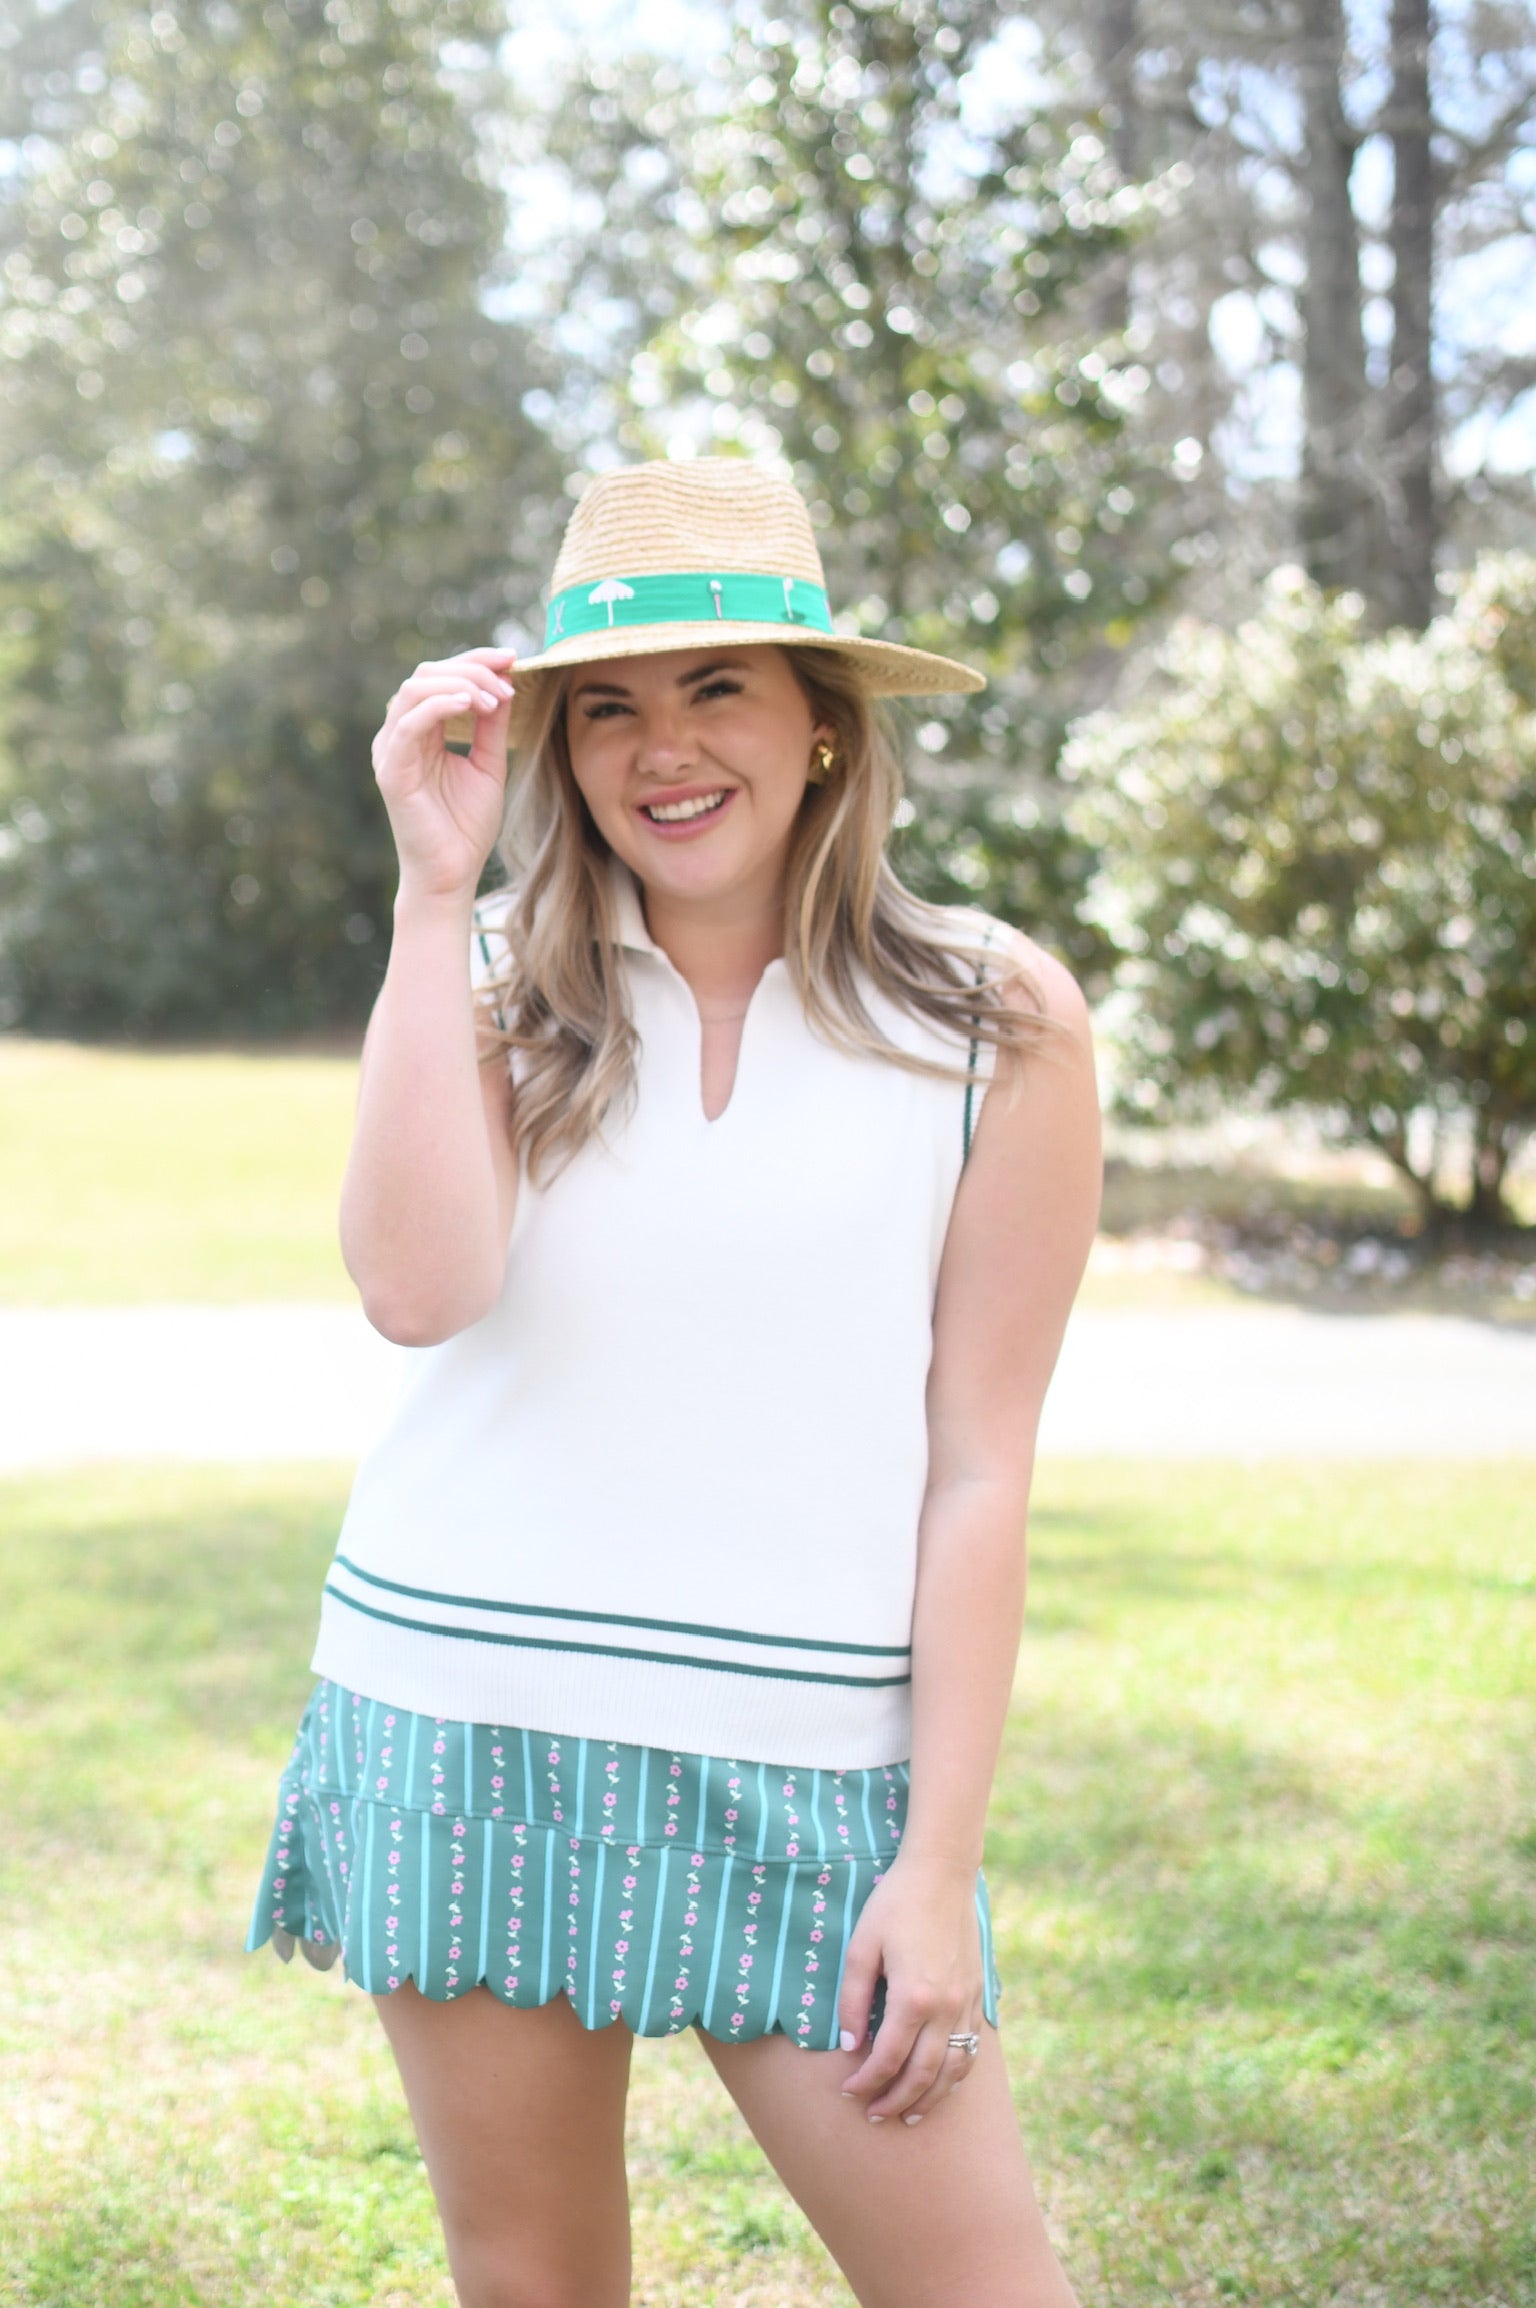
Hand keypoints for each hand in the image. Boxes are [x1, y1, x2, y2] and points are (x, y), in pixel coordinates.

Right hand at [371, 647, 516, 901]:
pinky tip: (471, 704)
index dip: (475, 659)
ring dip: (460, 684)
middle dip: (472, 669)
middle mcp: (400, 734)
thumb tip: (507, 681)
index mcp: (421, 730)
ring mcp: (391, 750)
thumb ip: (492, 725)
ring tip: (495, 699)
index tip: (512, 657)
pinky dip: (440, 705)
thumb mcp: (488, 764)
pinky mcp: (391, 770)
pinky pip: (409, 723)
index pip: (441, 676)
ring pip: (415, 689)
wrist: (452, 874)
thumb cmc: (466, 826)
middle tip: (509, 682)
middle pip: (427, 674)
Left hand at [835, 1852, 985, 2124]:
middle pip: (923, 2074)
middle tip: (875, 2116)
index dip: (866, 2081)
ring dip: (930, 2098)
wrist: (943, 1873)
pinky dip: (956, 2075)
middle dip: (896, 2101)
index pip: (888, 2058)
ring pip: (953, 2070)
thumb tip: (851, 2045)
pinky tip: (940, 2084)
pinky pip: (971, 2049)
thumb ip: (854, 1999)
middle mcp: (945, 2007)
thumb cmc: (895, 1904)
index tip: (848, 2092)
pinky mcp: (977, 1995)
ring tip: (908, 2116)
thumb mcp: (862, 1945)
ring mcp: (966, 2002)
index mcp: (913, 1996)